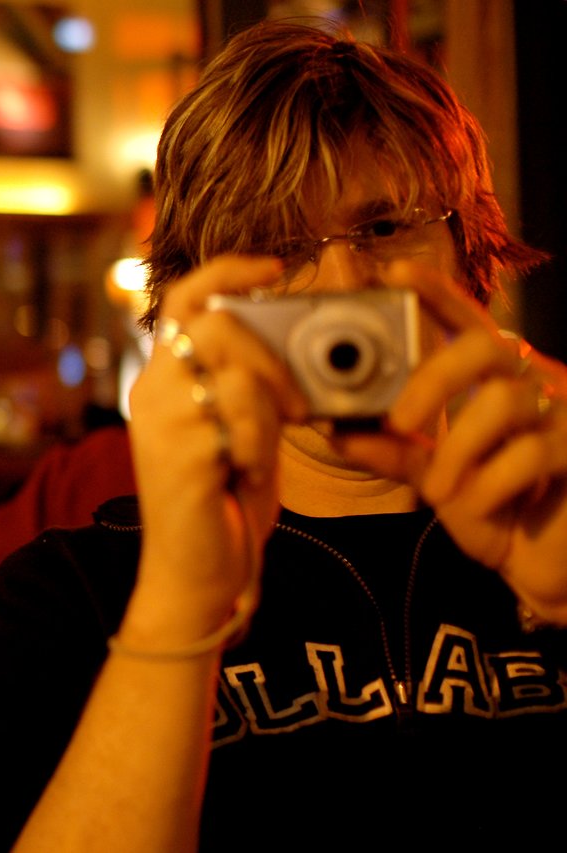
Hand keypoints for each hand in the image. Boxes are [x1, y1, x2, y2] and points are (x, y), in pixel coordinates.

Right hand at [124, 256, 307, 642]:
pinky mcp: (179, 454)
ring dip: (273, 413)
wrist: (198, 575)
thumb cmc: (223, 502)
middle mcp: (152, 392)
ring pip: (238, 372)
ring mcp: (161, 422)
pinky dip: (263, 446)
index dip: (228, 269)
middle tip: (299, 403)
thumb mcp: (237, 429)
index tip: (275, 268)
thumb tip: (297, 346)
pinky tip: (248, 474)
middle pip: (217, 323)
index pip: (184, 298)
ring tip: (267, 450)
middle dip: (273, 356)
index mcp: (163, 380)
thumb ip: (249, 383)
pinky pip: (244, 420)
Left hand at [333, 265, 566, 621]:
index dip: (434, 294)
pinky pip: (531, 453)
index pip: (463, 322)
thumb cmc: (493, 507)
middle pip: (483, 346)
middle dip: (431, 379)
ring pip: (502, 401)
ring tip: (438, 490)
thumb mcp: (432, 474)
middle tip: (399, 421)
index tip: (393, 273)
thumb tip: (336, 428)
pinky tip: (480, 503)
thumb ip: (391, 449)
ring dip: (457, 451)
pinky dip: (490, 483)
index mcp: (493, 378)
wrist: (544, 564)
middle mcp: (532, 381)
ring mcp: (562, 412)